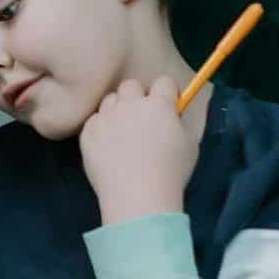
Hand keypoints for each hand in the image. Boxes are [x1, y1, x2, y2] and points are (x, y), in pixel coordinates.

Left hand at [78, 76, 199, 225]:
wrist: (137, 197)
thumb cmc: (171, 173)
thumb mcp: (190, 143)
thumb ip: (183, 119)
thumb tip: (180, 107)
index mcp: (158, 105)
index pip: (163, 82)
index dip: (166, 94)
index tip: (167, 106)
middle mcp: (130, 105)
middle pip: (131, 85)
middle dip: (137, 97)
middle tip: (141, 118)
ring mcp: (106, 117)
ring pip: (110, 100)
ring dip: (117, 110)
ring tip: (123, 134)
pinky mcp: (88, 132)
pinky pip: (94, 120)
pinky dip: (101, 129)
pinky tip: (108, 147)